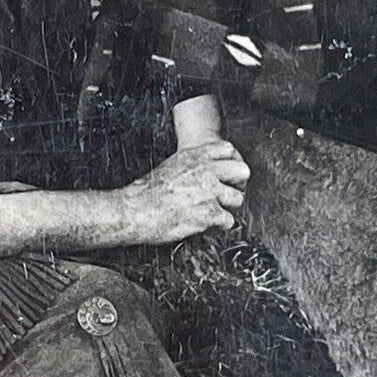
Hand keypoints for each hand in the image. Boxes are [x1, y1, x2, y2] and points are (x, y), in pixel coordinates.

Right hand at [120, 140, 249, 243]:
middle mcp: (206, 171)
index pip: (228, 150)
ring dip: (227, 208)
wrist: (134, 210)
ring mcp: (209, 191)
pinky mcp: (209, 213)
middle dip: (236, 185)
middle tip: (225, 196)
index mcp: (195, 156)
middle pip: (242, 171)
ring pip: (238, 199)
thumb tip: (202, 174)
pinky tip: (205, 225)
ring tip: (212, 213)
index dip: (229, 164)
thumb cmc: (146, 193)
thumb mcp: (171, 166)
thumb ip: (192, 167)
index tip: (224, 176)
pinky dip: (219, 226)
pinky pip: (228, 221)